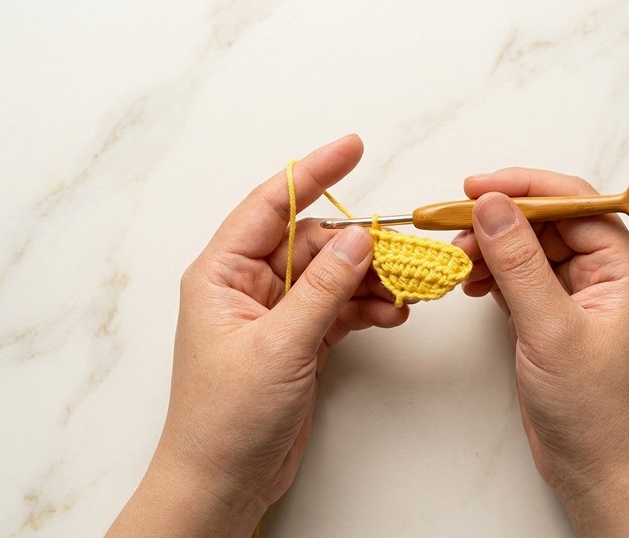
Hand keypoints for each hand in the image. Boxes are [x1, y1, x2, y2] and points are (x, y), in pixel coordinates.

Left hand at [109, 135, 408, 536]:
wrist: (223, 481)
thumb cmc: (226, 418)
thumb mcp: (279, 346)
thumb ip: (322, 289)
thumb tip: (359, 238)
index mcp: (222, 273)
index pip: (271, 205)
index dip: (313, 173)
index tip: (353, 147)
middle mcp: (248, 285)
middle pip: (312, 242)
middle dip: (359, 244)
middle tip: (404, 251)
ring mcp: (276, 313)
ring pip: (331, 275)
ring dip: (370, 280)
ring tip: (405, 293)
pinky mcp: (298, 340)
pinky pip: (338, 307)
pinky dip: (366, 308)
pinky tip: (391, 315)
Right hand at [453, 168, 628, 535]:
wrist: (594, 468)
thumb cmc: (592, 408)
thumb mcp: (551, 329)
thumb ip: (520, 264)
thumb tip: (492, 206)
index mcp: (621, 268)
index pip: (573, 202)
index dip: (524, 187)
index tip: (475, 187)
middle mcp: (601, 275)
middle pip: (546, 221)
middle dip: (500, 221)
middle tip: (453, 229)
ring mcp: (574, 296)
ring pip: (528, 248)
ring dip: (491, 248)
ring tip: (458, 262)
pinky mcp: (550, 317)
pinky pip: (519, 277)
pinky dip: (492, 275)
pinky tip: (471, 283)